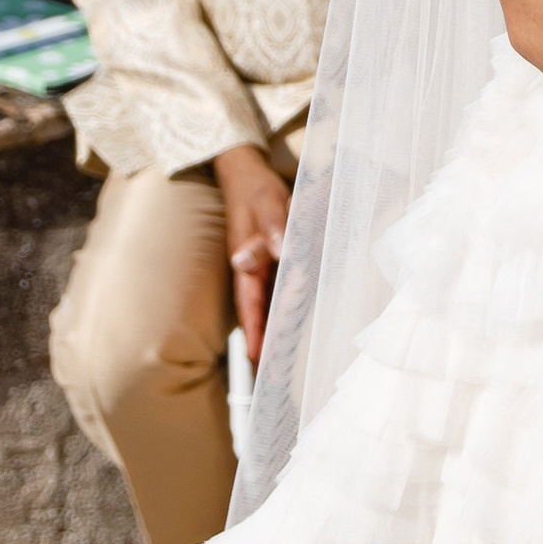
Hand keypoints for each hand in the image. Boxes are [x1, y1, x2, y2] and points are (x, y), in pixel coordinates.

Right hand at [214, 143, 290, 362]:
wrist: (246, 175)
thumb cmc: (256, 190)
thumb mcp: (267, 203)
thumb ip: (273, 227)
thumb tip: (276, 251)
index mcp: (246, 260)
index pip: (250, 302)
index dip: (254, 328)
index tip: (256, 356)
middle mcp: (252, 268)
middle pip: (259, 309)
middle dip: (265, 337)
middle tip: (273, 368)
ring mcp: (262, 265)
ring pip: (270, 301)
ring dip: (276, 324)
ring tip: (286, 353)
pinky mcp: (273, 259)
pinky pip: (279, 286)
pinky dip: (286, 303)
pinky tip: (296, 316)